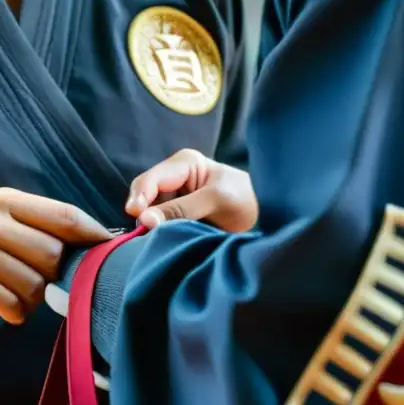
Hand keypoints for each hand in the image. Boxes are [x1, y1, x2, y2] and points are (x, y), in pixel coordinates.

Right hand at [0, 188, 112, 323]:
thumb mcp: (1, 220)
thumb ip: (41, 225)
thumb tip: (97, 240)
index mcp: (6, 201)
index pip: (64, 215)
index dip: (92, 233)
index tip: (110, 248)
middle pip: (53, 253)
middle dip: (55, 272)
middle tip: (39, 279)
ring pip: (36, 283)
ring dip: (33, 297)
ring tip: (15, 292)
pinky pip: (14, 305)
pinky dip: (15, 312)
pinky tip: (3, 305)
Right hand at [125, 149, 257, 232]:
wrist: (265, 215)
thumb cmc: (244, 199)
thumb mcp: (215, 201)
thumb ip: (181, 209)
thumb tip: (144, 219)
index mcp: (184, 163)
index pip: (151, 180)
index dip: (140, 198)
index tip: (138, 218)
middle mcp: (174, 177)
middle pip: (144, 195)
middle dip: (143, 213)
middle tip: (146, 234)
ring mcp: (174, 196)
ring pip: (148, 212)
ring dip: (150, 226)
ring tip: (157, 240)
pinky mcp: (177, 214)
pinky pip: (159, 223)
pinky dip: (158, 233)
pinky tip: (163, 241)